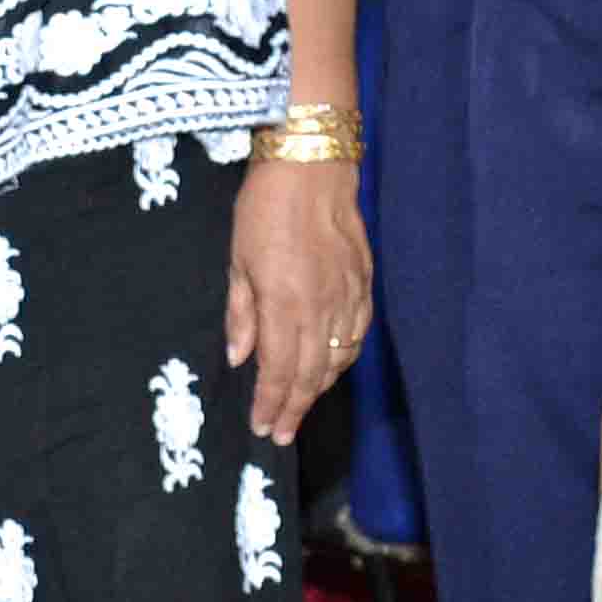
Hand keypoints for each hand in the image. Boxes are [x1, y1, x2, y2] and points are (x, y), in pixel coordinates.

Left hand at [224, 157, 371, 448]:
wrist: (312, 167)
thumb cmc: (264, 209)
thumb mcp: (237, 261)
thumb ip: (241, 313)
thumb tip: (239, 358)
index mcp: (285, 305)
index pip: (280, 370)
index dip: (272, 403)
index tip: (263, 427)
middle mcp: (321, 308)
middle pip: (311, 373)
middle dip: (295, 408)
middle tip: (281, 434)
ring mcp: (348, 296)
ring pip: (338, 358)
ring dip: (320, 388)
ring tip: (301, 407)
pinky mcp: (364, 283)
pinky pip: (358, 333)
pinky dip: (344, 358)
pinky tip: (333, 367)